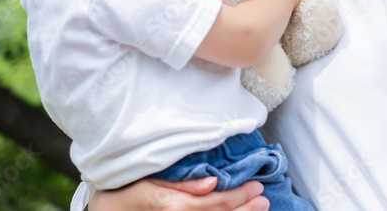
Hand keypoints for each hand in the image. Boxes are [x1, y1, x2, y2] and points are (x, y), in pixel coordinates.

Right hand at [89, 177, 268, 210]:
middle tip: (263, 199)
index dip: (240, 195)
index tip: (256, 185)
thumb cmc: (123, 190)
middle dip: (245, 210)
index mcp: (172, 207)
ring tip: (257, 210)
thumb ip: (181, 183)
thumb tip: (212, 182)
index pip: (216, 203)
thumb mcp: (147, 180)